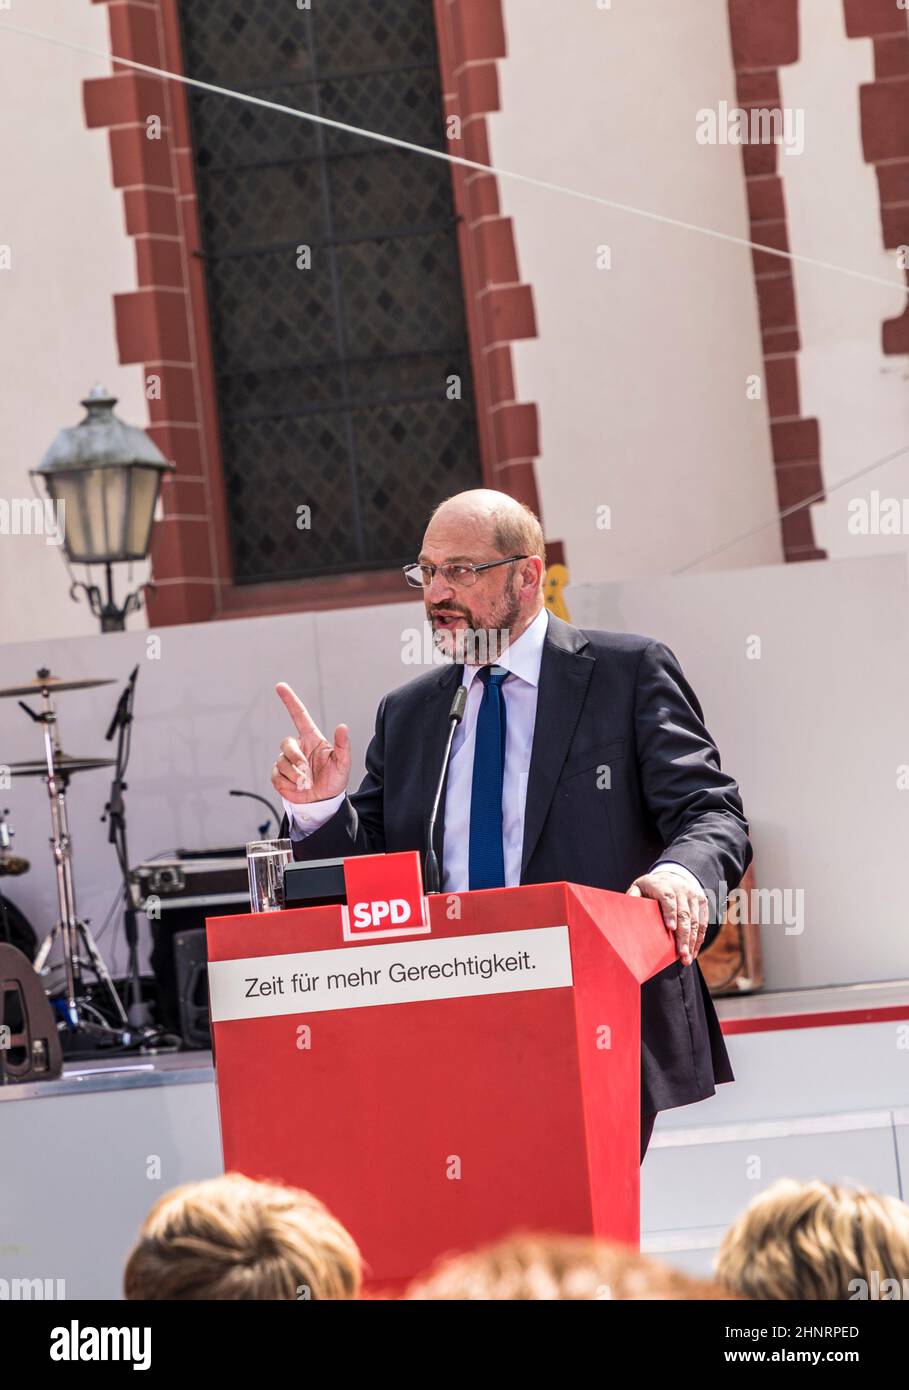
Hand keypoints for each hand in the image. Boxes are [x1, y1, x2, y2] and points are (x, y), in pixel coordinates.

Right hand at [270, 683, 350, 805]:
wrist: (323, 801)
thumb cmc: (334, 780)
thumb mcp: (343, 764)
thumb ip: (343, 746)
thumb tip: (343, 727)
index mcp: (312, 739)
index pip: (299, 716)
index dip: (290, 701)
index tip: (280, 686)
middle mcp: (298, 748)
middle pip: (285, 743)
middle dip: (295, 758)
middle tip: (306, 771)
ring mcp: (287, 761)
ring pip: (281, 762)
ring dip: (295, 776)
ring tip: (307, 783)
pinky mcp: (279, 776)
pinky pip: (276, 775)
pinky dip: (288, 784)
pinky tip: (298, 788)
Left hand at [626, 870, 707, 966]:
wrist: (672, 875)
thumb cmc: (651, 887)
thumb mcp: (640, 886)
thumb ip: (634, 895)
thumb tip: (628, 905)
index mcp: (663, 885)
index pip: (669, 898)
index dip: (670, 913)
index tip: (671, 929)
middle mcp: (681, 889)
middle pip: (684, 913)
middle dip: (684, 936)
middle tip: (682, 953)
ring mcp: (693, 896)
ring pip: (695, 920)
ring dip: (692, 941)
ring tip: (687, 959)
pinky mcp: (702, 903)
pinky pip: (702, 923)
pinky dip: (699, 939)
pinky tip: (693, 952)